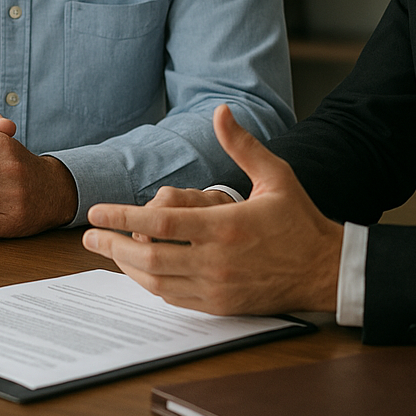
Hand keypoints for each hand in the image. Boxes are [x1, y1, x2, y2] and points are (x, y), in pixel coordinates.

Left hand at [82, 104, 341, 314]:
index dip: (124, 217)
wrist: (325, 271)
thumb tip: (221, 110)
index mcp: (226, 228)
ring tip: (107, 249)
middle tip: (89, 235)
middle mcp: (217, 262)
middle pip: (150, 256)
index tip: (97, 211)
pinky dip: (150, 283)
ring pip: (157, 281)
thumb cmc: (298, 220)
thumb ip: (242, 145)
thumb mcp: (275, 175)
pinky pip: (173, 297)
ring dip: (126, 266)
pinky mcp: (220, 306)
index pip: (162, 223)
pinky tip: (138, 268)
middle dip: (113, 245)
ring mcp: (217, 288)